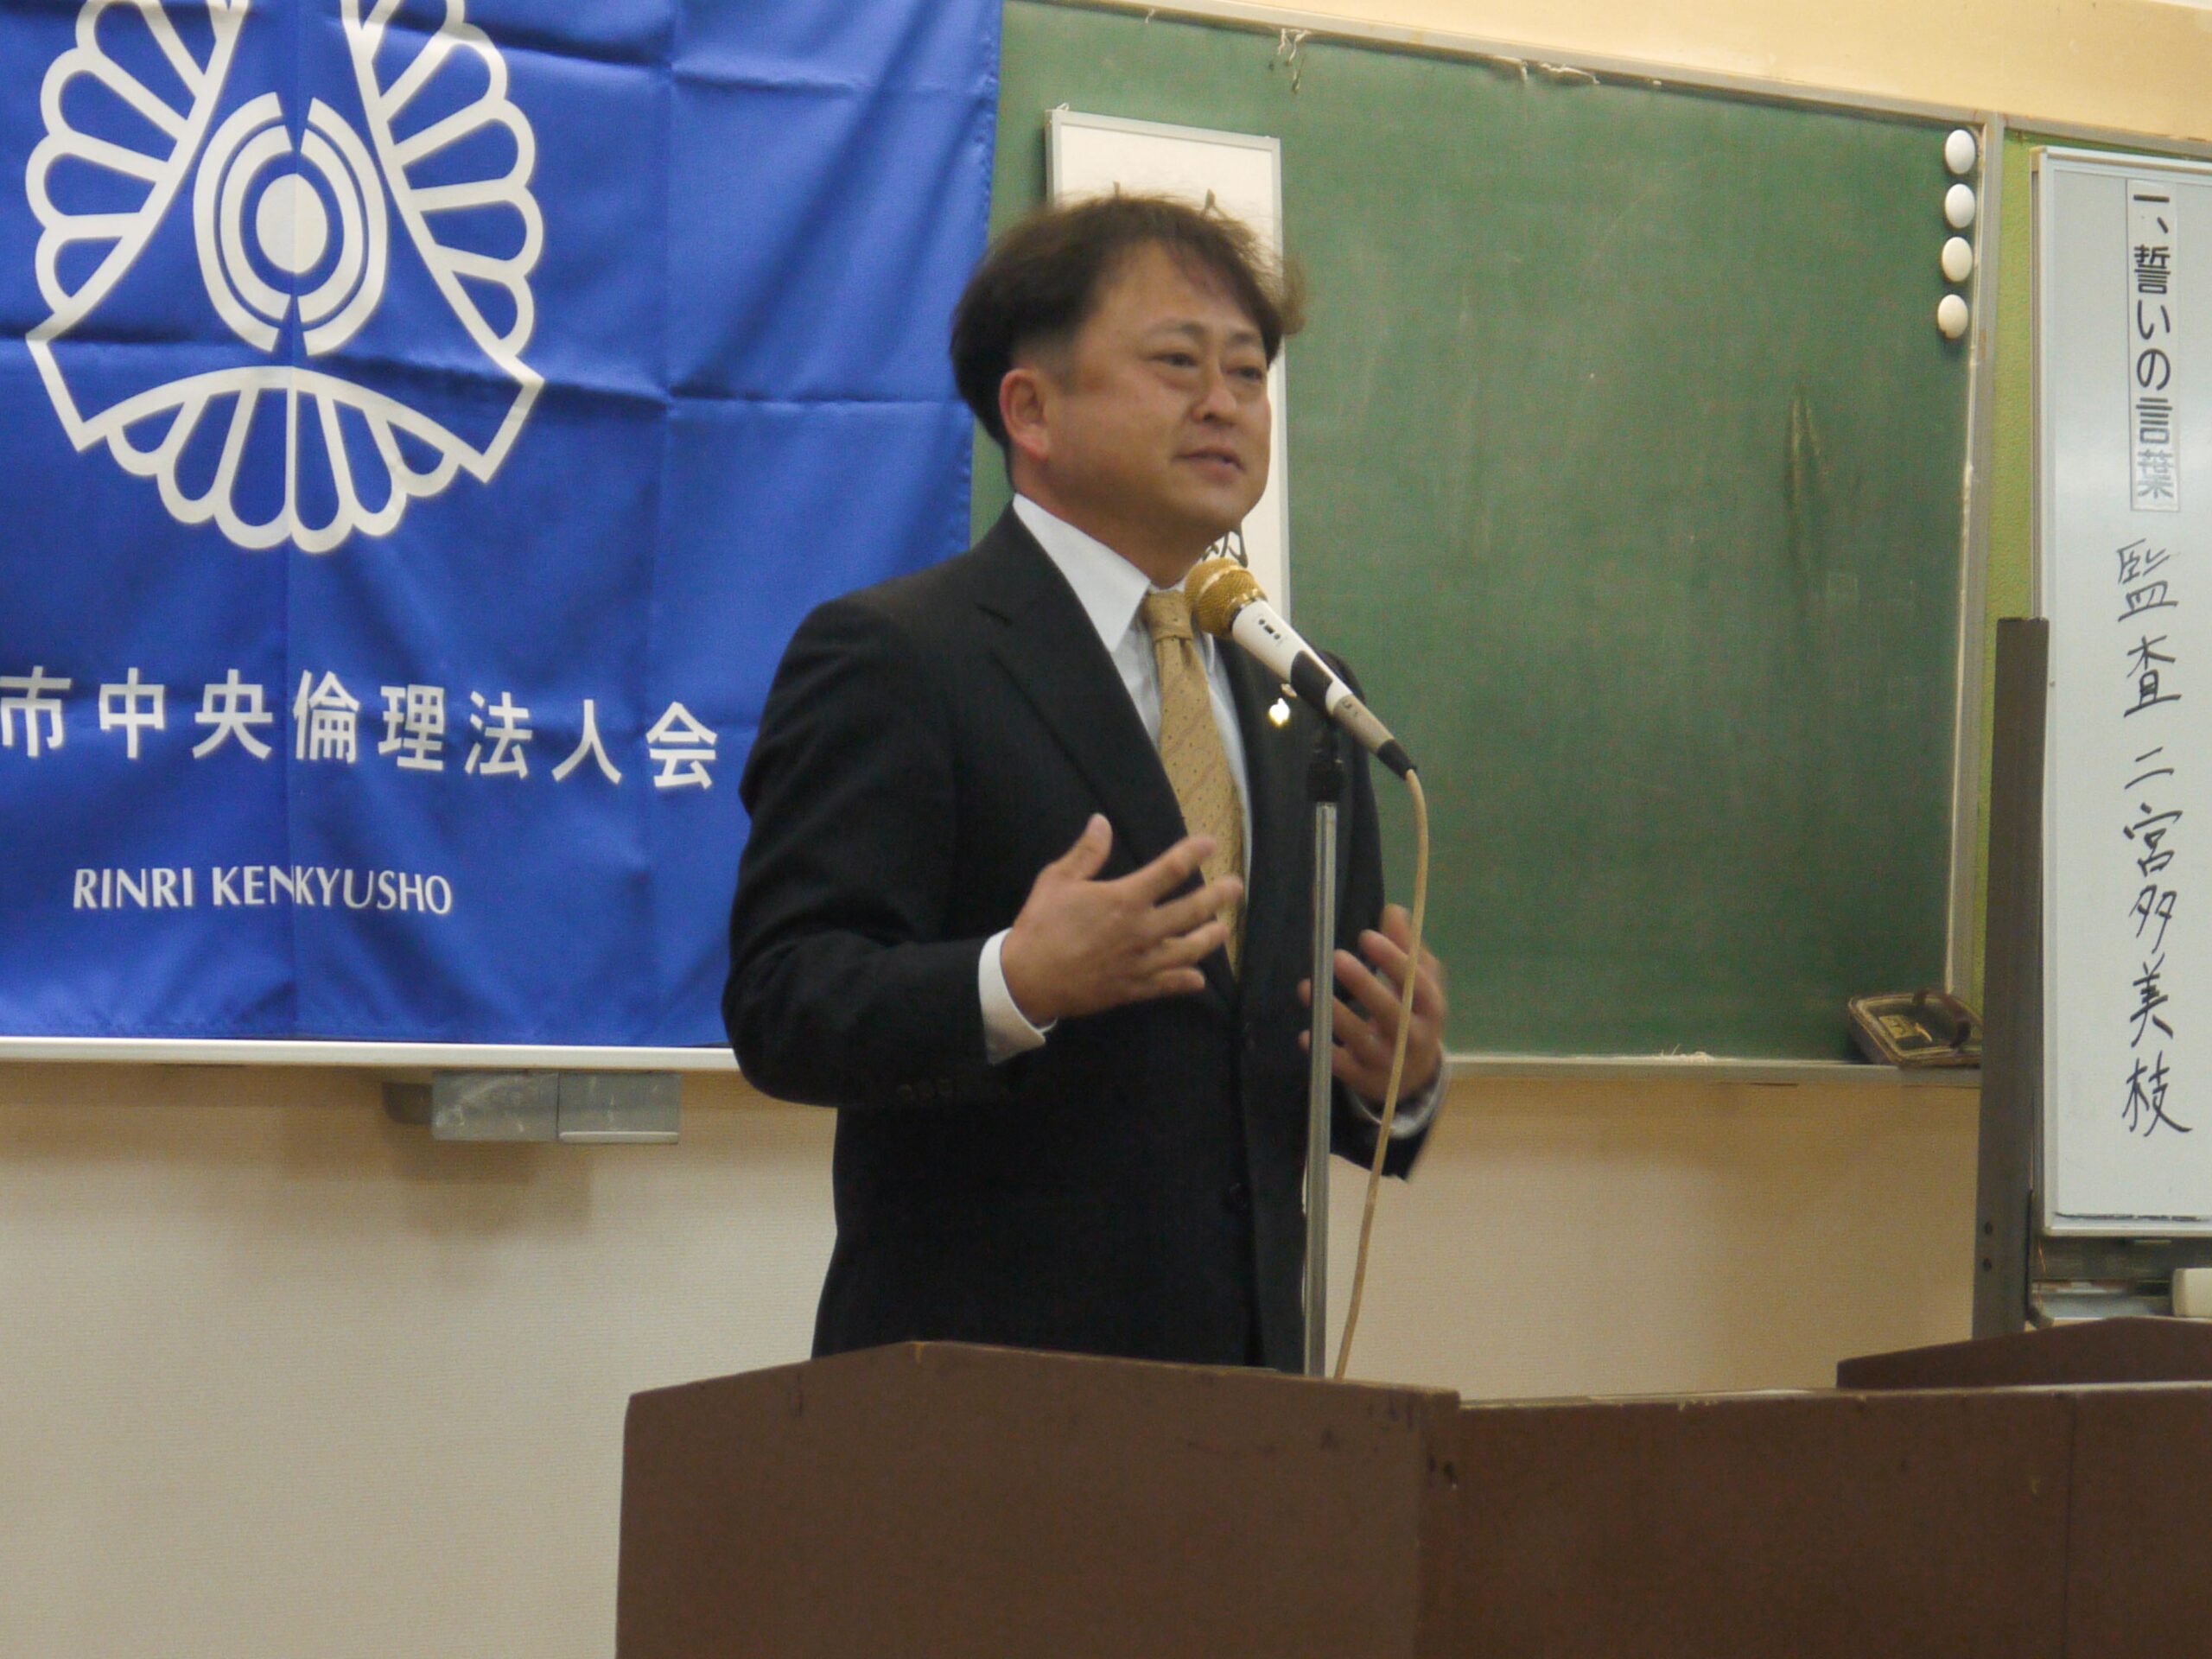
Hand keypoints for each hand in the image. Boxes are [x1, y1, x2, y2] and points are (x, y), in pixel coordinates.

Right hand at [1000, 815, 1242, 1025]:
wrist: (1027, 979)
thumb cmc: (1041, 925)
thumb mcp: (1057, 880)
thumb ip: (1086, 853)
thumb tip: (1102, 822)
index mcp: (1124, 899)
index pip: (1170, 871)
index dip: (1193, 854)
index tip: (1210, 844)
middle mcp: (1141, 930)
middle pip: (1191, 911)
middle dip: (1217, 896)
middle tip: (1236, 887)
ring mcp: (1140, 961)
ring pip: (1187, 950)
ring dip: (1209, 939)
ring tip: (1223, 930)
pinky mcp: (1133, 988)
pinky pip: (1167, 984)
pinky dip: (1185, 981)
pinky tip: (1197, 979)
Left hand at [1300, 904, 1446, 1101]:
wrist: (1415, 1074)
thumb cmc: (1413, 1014)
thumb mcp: (1419, 982)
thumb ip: (1407, 948)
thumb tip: (1393, 911)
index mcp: (1430, 1007)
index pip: (1415, 983)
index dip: (1393, 960)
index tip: (1366, 936)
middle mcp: (1413, 1036)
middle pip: (1390, 1011)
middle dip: (1363, 984)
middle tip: (1335, 957)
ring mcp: (1390, 1062)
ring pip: (1363, 1040)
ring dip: (1335, 1015)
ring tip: (1308, 987)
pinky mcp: (1367, 1080)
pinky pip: (1345, 1069)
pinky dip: (1326, 1052)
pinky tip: (1307, 1034)